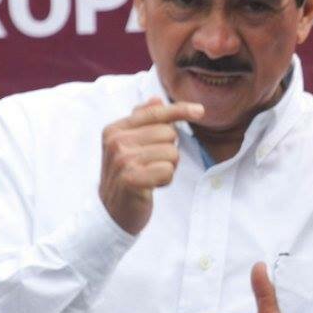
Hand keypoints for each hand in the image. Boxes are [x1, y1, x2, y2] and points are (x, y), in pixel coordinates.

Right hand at [99, 98, 203, 234]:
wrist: (111, 212)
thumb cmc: (126, 176)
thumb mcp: (129, 145)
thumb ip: (142, 121)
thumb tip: (157, 99)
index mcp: (114, 129)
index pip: (154, 113)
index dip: (180, 110)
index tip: (200, 111)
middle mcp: (116, 142)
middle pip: (168, 133)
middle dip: (169, 151)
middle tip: (152, 165)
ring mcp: (122, 160)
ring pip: (171, 152)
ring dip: (168, 167)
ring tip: (150, 176)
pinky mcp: (132, 179)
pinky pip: (168, 170)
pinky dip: (166, 180)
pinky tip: (152, 186)